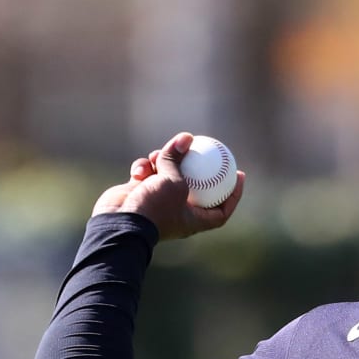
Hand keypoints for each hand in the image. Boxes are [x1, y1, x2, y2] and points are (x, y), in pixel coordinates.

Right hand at [91, 132, 244, 239]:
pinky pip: (148, 174)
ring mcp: (159, 201)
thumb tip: (186, 138)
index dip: (233, 194)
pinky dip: (145, 169)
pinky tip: (141, 168)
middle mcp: (178, 212)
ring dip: (164, 161)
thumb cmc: (154, 207)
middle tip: (208, 150)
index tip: (239, 175)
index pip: (221, 209)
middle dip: (199, 168)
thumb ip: (179, 160)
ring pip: (168, 174)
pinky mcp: (140, 192)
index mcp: (194, 220)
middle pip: (196, 187)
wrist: (119, 221)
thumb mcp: (173, 182)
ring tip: (159, 155)